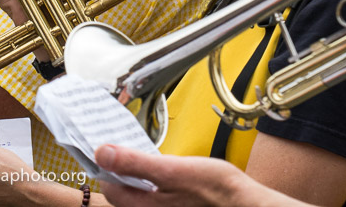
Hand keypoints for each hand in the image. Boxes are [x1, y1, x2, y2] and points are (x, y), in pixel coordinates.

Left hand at [95, 145, 289, 206]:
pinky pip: (154, 195)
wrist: (244, 204)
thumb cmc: (214, 189)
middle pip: (123, 192)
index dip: (107, 165)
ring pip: (139, 193)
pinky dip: (153, 181)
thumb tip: (101, 152)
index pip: (110, 187)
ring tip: (144, 155)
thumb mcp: (171, 169)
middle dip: (121, 169)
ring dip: (137, 174)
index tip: (110, 145)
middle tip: (125, 145)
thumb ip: (134, 162)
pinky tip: (164, 170)